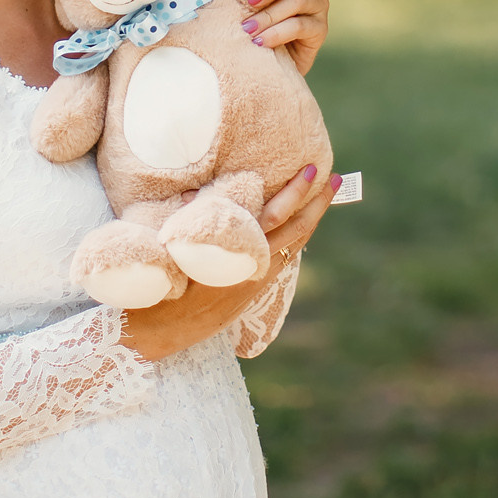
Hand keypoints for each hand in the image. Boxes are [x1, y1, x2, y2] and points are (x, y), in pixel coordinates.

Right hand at [120, 165, 336, 362]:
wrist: (169, 328)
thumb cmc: (167, 282)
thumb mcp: (176, 248)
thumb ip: (189, 219)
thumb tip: (191, 193)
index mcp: (237, 251)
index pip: (275, 217)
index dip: (295, 193)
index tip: (310, 170)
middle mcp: (254, 263)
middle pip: (295, 228)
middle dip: (315, 201)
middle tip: (330, 175)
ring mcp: (259, 276)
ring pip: (295, 242)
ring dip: (312, 217)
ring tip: (326, 193)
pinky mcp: (257, 286)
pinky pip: (286, 255)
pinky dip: (297, 235)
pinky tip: (302, 222)